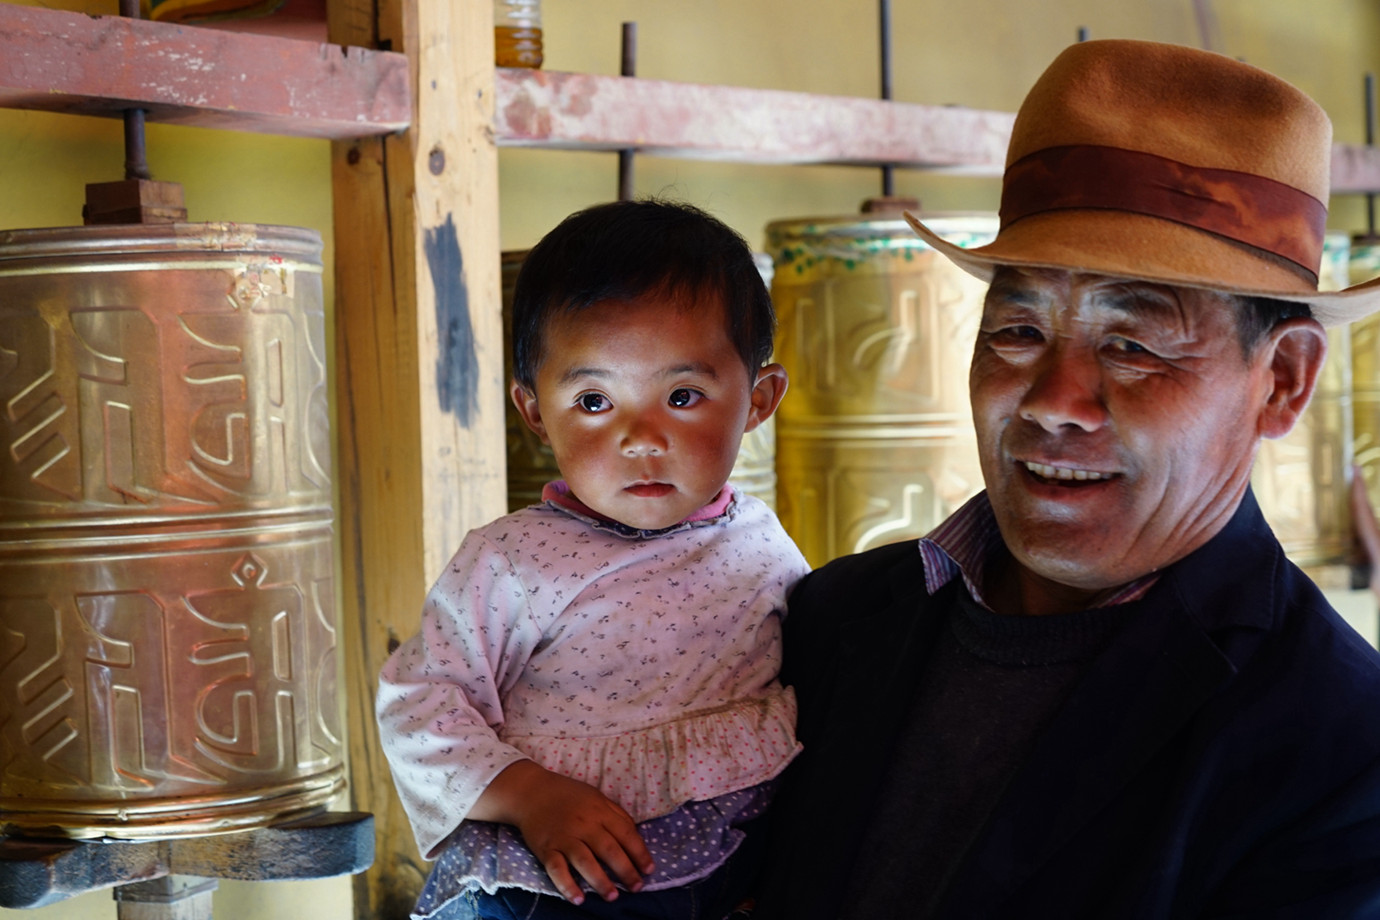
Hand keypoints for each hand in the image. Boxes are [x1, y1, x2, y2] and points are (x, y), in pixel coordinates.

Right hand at [470, 760, 655, 903]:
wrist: (532, 792)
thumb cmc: (569, 796)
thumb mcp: (596, 797)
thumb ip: (616, 815)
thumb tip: (635, 835)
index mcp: (600, 811)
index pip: (626, 834)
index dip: (640, 853)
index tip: (649, 870)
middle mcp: (584, 824)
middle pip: (609, 850)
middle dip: (625, 871)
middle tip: (636, 888)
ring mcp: (564, 837)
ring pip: (585, 861)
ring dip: (600, 881)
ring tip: (612, 897)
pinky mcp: (546, 849)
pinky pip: (557, 869)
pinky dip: (567, 885)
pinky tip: (578, 899)